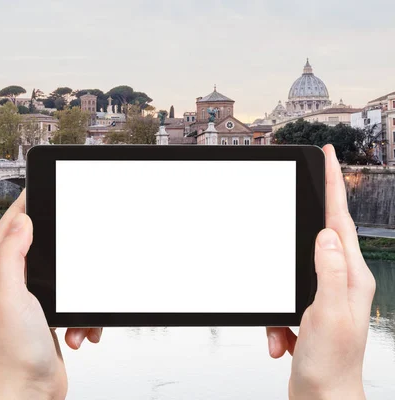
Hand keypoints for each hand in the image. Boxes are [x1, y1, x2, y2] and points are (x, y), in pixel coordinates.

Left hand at [0, 190, 102, 399]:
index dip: (25, 203)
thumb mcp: (12, 296)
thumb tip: (22, 220)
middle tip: (76, 245)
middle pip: (39, 242)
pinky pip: (72, 297)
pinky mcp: (47, 311)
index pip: (9, 224)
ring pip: (62, 271)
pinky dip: (81, 314)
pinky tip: (77, 331)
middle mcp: (9, 280)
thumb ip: (12, 254)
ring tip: (74, 318)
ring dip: (77, 292)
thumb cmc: (16, 352)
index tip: (41, 187)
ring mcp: (29, 295)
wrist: (32, 390)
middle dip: (63, 249)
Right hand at [266, 145, 375, 399]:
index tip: (327, 157)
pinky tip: (282, 343)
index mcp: (351, 278)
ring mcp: (325, 298)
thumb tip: (325, 235)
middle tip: (298, 198)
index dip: (333, 186)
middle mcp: (342, 283)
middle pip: (318, 239)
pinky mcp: (308, 313)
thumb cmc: (332, 368)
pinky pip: (283, 302)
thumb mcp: (327, 315)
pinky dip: (275, 322)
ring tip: (284, 335)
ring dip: (279, 304)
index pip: (340, 221)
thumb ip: (328, 272)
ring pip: (293, 273)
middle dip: (302, 227)